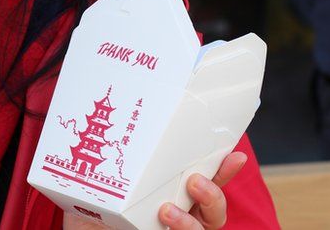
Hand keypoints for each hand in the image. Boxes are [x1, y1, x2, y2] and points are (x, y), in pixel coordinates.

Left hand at [62, 151, 247, 229]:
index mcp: (175, 193)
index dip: (224, 170)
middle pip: (215, 210)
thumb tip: (111, 111)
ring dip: (190, 222)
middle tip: (195, 180)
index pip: (209, 180)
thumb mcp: (106, 175)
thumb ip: (115, 156)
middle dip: (213, 195)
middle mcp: (180, 214)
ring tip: (167, 210)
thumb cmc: (94, 205)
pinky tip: (160, 225)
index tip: (236, 155)